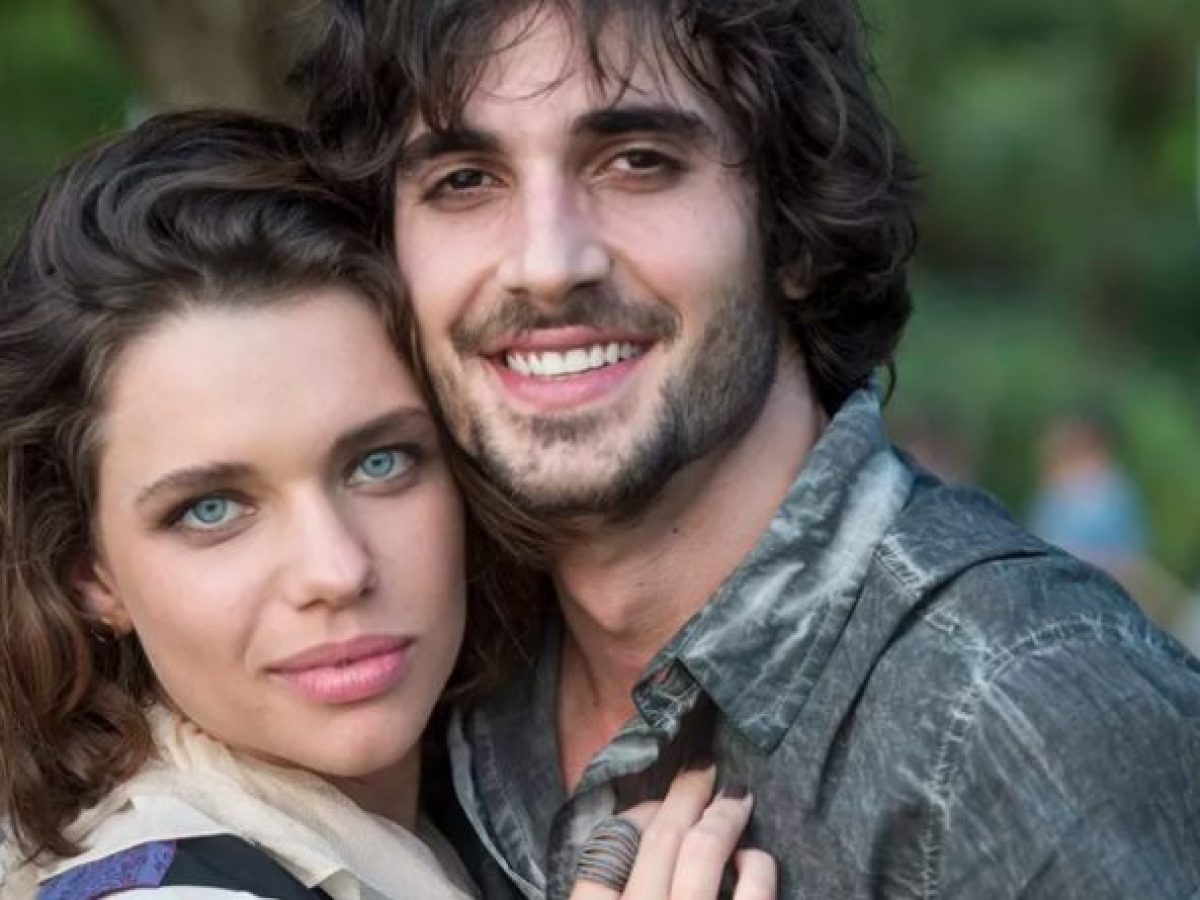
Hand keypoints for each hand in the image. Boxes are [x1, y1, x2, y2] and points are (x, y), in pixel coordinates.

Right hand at [569, 766, 776, 899]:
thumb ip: (614, 892)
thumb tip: (626, 858)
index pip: (600, 858)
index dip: (629, 820)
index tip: (651, 805)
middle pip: (656, 842)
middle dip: (683, 796)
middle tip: (701, 768)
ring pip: (702, 850)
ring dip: (722, 815)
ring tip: (736, 797)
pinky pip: (752, 892)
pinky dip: (756, 867)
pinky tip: (754, 860)